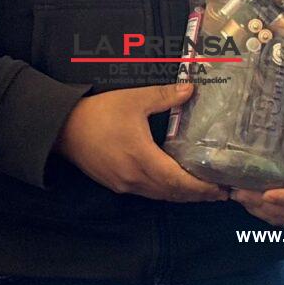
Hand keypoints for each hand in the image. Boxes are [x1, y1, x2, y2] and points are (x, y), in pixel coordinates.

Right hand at [55, 83, 226, 201]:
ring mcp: (124, 184)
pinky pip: (147, 193)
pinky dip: (164, 192)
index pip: (179, 181)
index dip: (201, 188)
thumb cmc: (98, 114)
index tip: (221, 189)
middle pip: (172, 194)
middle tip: (219, 193)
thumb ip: (164, 96)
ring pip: (160, 196)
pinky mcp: (115, 184)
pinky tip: (173, 185)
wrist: (62, 129)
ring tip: (201, 192)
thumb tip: (190, 88)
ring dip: (181, 195)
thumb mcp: (133, 100)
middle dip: (197, 195)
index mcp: (143, 159)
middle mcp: (135, 178)